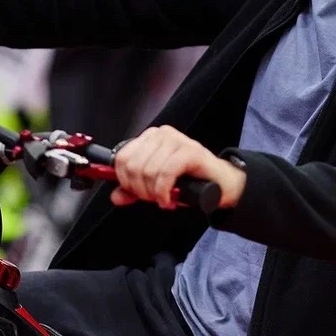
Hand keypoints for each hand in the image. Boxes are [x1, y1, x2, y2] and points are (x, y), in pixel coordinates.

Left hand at [109, 125, 245, 209]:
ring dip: (153, 193)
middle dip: (140, 190)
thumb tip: (116, 197)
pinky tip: (168, 200)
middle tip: (153, 198)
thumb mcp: (155, 186)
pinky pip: (166, 173)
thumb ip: (133, 190)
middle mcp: (162, 134)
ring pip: (148, 171)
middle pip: (133, 166)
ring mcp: (177, 140)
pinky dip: (164, 192)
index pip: (122, 158)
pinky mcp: (190, 151)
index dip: (125, 181)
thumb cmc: (188, 181)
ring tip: (164, 199)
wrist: (220, 183)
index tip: (137, 193)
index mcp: (150, 138)